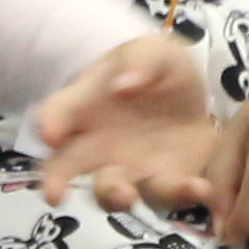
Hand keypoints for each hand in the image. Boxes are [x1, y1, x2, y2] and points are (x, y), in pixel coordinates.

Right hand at [34, 32, 220, 222]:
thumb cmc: (155, 68)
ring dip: (114, 196)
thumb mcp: (152, 51)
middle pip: (64, 169)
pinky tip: (199, 188)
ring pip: (111, 192)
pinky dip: (181, 195)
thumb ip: (139, 61)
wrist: (192, 93)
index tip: (51, 134)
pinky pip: (168, 195)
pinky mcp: (165, 181)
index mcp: (84, 107)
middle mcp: (96, 145)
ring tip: (126, 194)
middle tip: (54, 193)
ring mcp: (129, 168)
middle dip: (55, 182)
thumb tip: (121, 85)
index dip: (48, 124)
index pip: (55, 114)